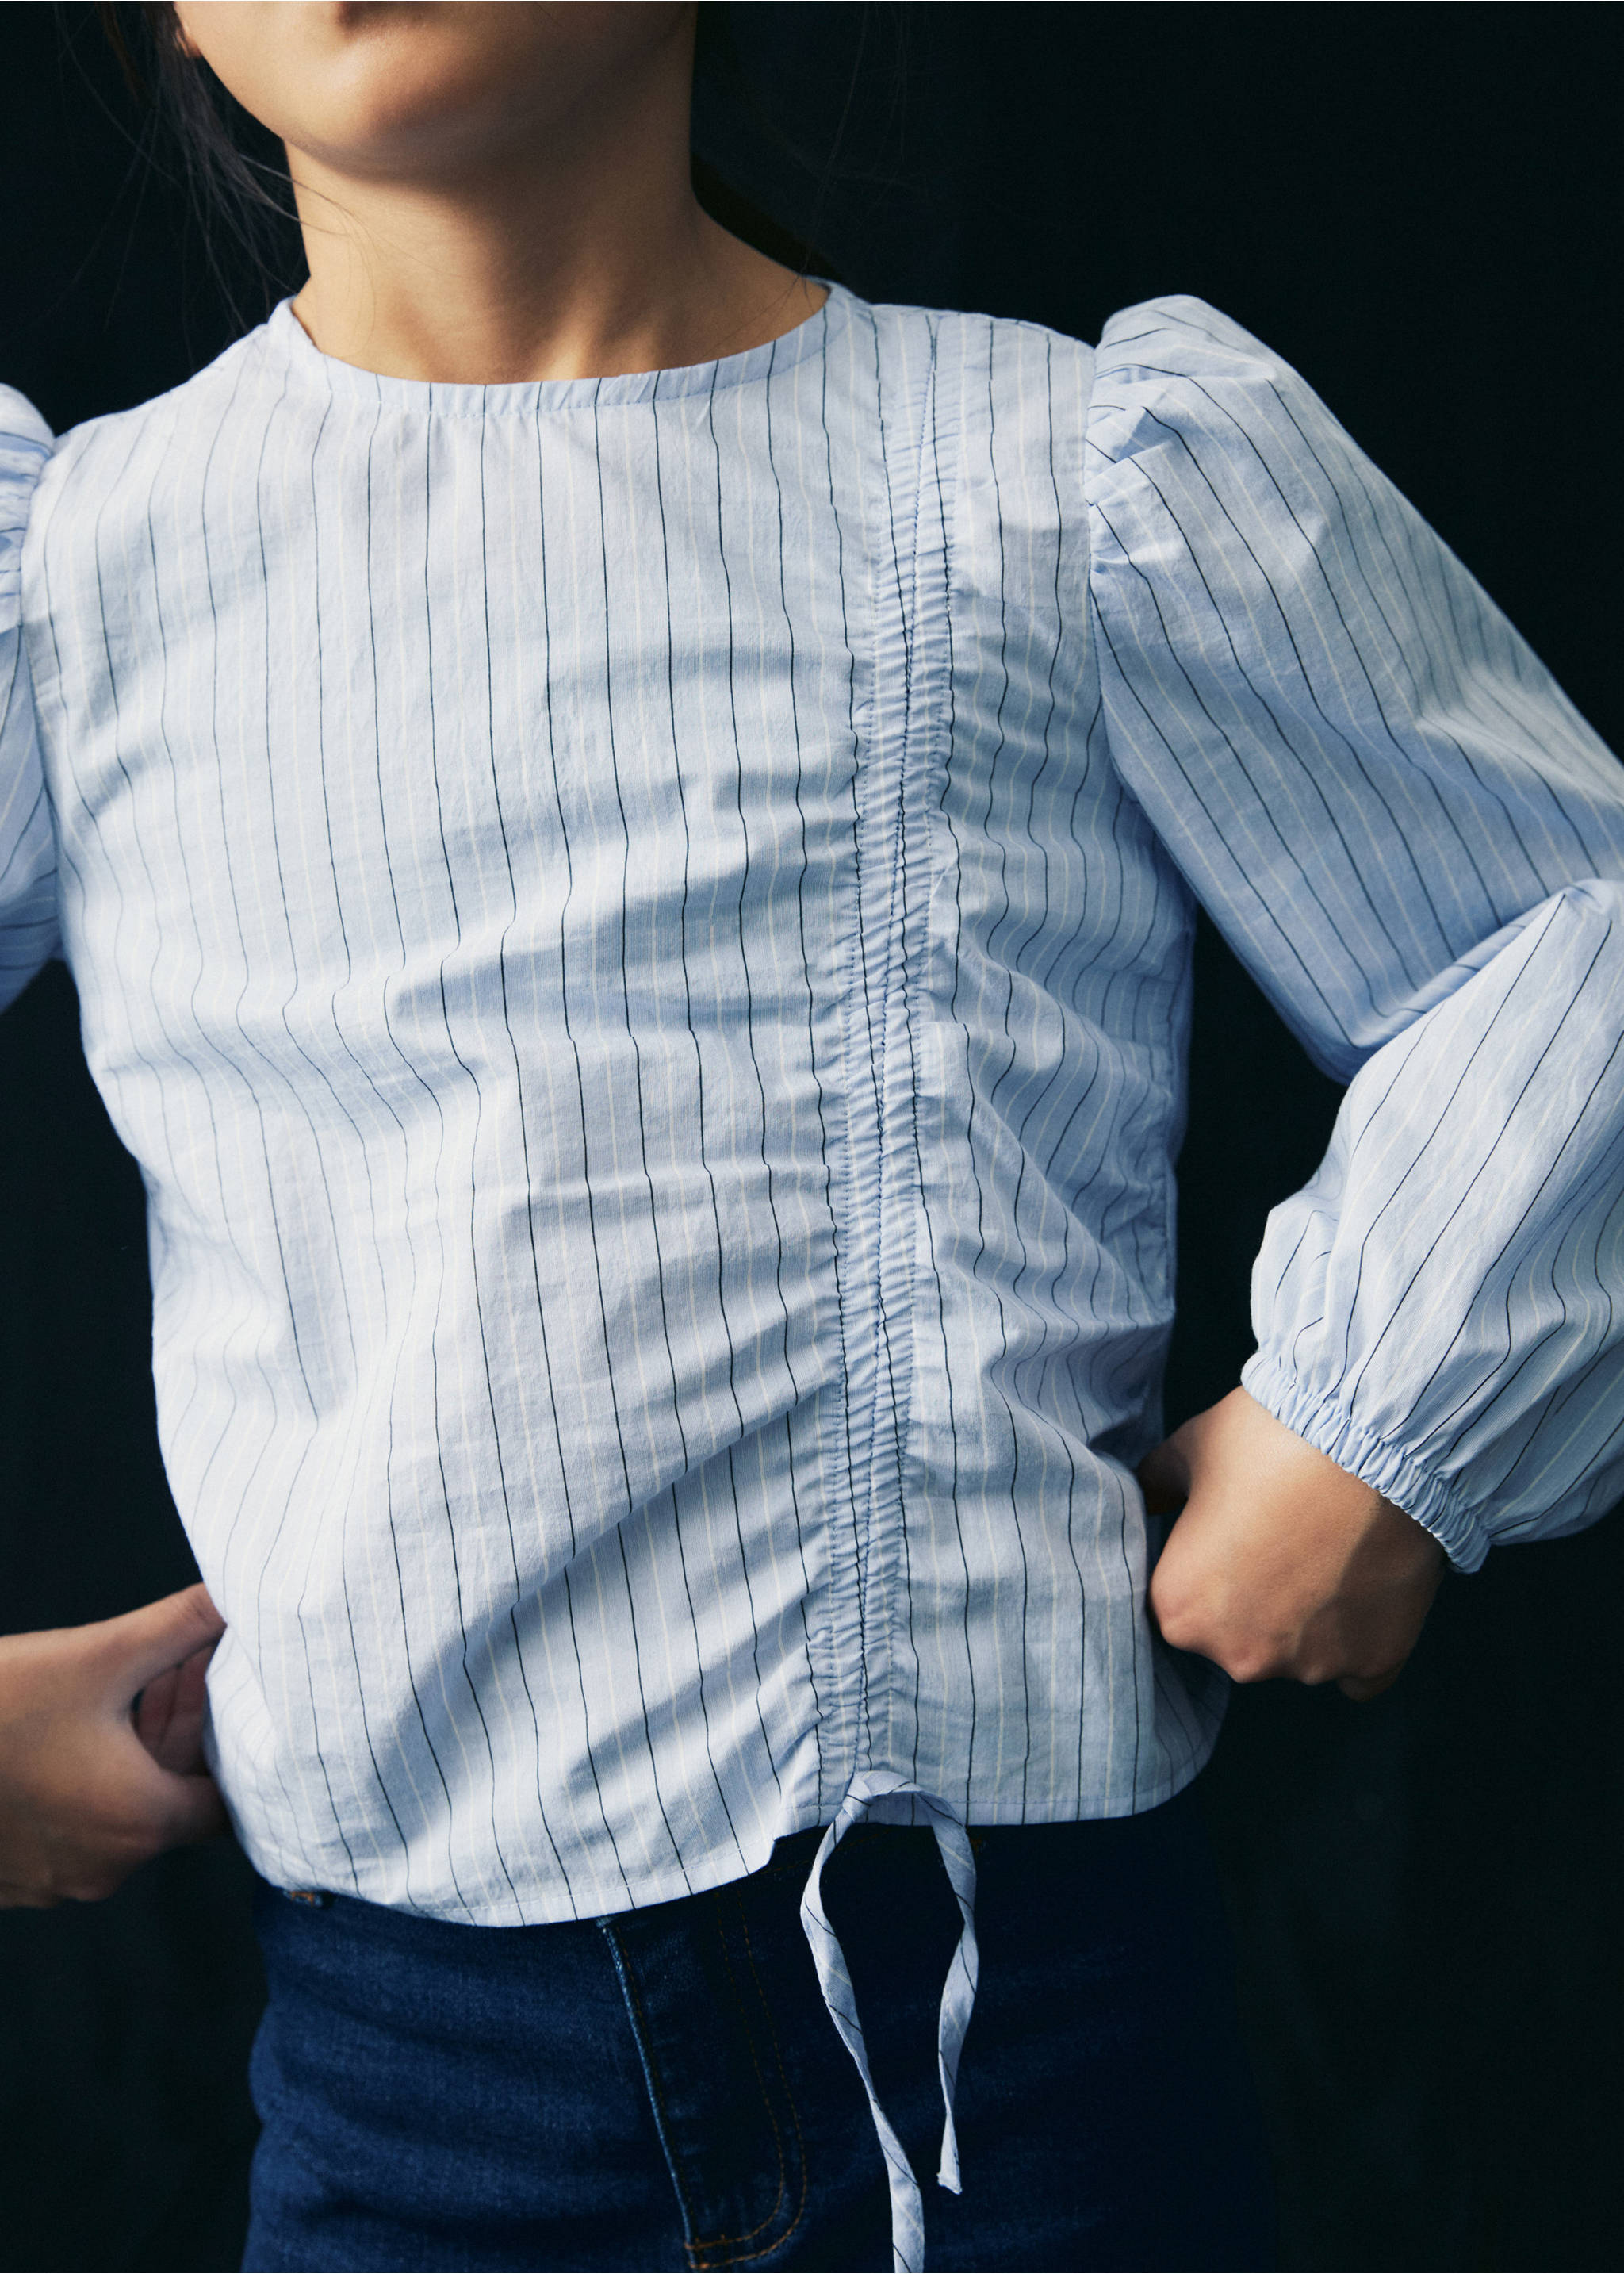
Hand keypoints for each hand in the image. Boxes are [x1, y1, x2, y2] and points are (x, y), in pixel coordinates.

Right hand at [0, 1582, 228, 1908]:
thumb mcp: (99, 1656)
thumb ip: (182, 1626)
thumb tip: (236, 1595)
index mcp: (141, 1823)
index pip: (227, 1802)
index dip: (236, 1747)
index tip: (234, 1700)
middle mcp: (107, 1867)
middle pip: (175, 1799)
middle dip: (186, 1729)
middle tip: (187, 1666)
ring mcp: (56, 1879)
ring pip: (124, 1809)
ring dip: (141, 1749)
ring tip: (143, 1680)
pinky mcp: (17, 1875)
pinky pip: (76, 1826)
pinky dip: (92, 1780)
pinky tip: (83, 1725)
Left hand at [1140, 1388, 1444, 1700]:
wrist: (1372, 1436)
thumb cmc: (1271, 1438)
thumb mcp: (1192, 1448)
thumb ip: (1157, 1483)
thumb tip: (1146, 1496)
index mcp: (1181, 1611)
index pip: (1182, 1608)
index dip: (1207, 1570)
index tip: (1232, 1537)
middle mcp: (1240, 1655)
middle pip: (1239, 1639)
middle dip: (1255, 1601)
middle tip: (1282, 1539)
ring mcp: (1311, 1666)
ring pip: (1300, 1655)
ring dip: (1310, 1619)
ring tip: (1329, 1550)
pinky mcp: (1375, 1662)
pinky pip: (1360, 1673)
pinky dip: (1361, 1643)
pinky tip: (1363, 1592)